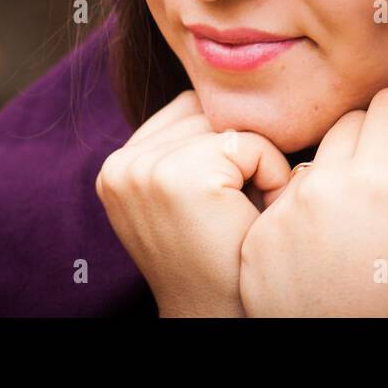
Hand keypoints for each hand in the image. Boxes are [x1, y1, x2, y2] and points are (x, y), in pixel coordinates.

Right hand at [95, 89, 291, 316]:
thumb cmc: (222, 256)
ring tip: (246, 211)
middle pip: (206, 110)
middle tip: (239, 209)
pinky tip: (254, 216)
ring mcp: (146, 169)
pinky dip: (270, 173)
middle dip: (239, 150)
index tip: (222, 202)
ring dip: (257, 161)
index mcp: (117, 165)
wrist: (219, 318)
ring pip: (230, 123)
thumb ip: (192, 143)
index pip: (188, 111)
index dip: (224, 146)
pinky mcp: (181, 176)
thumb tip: (232, 70)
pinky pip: (250, 143)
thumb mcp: (190, 195)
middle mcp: (121, 163)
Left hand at [238, 87, 387, 316]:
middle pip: (350, 124)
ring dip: (335, 170)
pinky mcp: (256, 238)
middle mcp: (325, 186)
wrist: (345, 373)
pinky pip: (282, 201)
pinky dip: (303, 208)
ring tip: (354, 209)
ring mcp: (283, 211)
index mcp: (380, 182)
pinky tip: (321, 239)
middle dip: (376, 131)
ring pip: (313, 161)